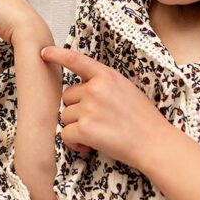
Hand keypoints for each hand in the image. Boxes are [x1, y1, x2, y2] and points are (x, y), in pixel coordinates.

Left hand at [40, 46, 176, 169]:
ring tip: (97, 134)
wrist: (155, 143)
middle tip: (97, 121)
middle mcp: (95, 88)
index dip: (58, 55)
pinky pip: (66, 135)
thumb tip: (82, 90)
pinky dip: (75, 144)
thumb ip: (103, 85)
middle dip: (77, 110)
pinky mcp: (85, 128)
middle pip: (67, 97)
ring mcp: (89, 108)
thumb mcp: (125, 89)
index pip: (77, 60)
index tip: (44, 53)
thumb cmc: (143, 119)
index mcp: (107, 76)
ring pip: (65, 117)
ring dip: (76, 128)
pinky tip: (90, 146)